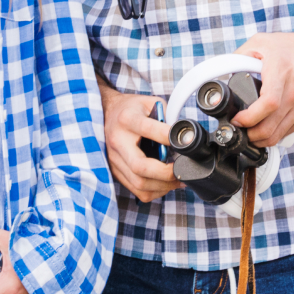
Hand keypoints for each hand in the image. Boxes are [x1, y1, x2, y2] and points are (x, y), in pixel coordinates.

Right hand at [98, 83, 180, 202]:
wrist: (108, 112)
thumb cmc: (132, 109)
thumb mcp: (150, 103)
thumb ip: (167, 116)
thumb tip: (185, 138)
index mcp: (127, 120)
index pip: (148, 130)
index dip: (168, 138)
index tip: (184, 143)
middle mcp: (118, 141)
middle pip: (139, 166)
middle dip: (166, 173)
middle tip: (181, 169)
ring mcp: (114, 158)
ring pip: (139, 183)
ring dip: (163, 185)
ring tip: (178, 178)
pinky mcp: (115, 171)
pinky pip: (137, 191)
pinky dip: (155, 191)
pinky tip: (165, 183)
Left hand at [231, 28, 293, 146]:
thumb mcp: (263, 42)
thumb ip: (241, 54)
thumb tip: (225, 68)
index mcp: (282, 77)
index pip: (267, 105)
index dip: (248, 118)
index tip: (236, 119)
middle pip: (269, 129)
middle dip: (249, 135)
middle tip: (237, 128)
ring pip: (278, 136)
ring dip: (259, 139)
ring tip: (247, 132)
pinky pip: (288, 132)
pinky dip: (273, 135)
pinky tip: (263, 129)